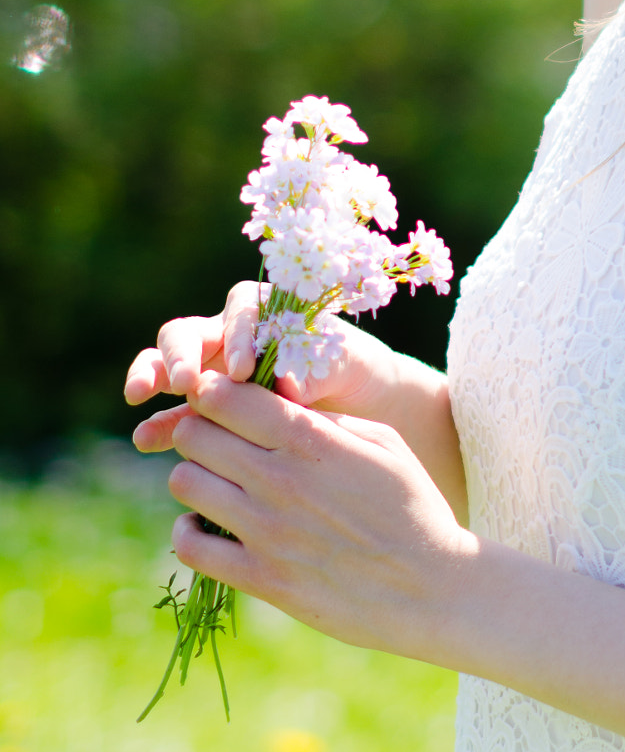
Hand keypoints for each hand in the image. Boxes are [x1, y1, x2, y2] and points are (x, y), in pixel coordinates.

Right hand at [125, 280, 395, 455]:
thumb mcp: (345, 364)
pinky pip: (175, 414)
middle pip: (189, 331)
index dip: (236, 335)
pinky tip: (145, 441)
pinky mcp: (205, 409)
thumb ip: (315, 369)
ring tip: (138, 396)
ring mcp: (212, 371)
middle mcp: (230, 336)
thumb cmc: (351, 370)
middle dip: (179, 353)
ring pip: (167, 364)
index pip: (239, 309)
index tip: (243, 370)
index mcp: (266, 312)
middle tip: (183, 383)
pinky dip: (159, 425)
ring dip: (151, 376)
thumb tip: (287, 385)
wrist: (359, 404)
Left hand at [163, 371, 476, 658]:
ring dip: (195, 478)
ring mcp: (265, 530)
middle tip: (217, 443)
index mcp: (311, 440)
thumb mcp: (385, 443)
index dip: (212, 392)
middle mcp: (280, 479)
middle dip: (199, 430)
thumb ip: (326, 420)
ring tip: (219, 486)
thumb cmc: (415, 509)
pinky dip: (190, 532)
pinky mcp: (260, 578)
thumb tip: (278, 405)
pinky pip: (189, 544)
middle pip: (193, 434)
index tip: (219, 401)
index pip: (225, 397)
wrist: (433, 588)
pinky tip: (211, 529)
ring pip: (184, 483)